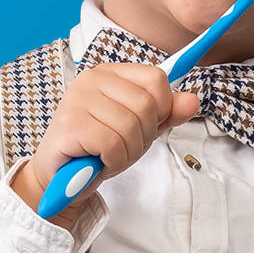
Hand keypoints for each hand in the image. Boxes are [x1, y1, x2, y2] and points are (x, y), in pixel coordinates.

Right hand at [10, 62, 199, 225]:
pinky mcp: (69, 124)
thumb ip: (166, 114)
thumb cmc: (99, 147)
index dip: (160, 109)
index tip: (144, 126)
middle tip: (122, 146)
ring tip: (109, 155)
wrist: (60, 178)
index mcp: (111, 73)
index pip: (157, 79)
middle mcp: (92, 79)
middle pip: (146, 106)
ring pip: (131, 127)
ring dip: (128, 152)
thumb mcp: (140, 128)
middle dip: (143, 137)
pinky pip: (113, 144)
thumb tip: (192, 101)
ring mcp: (78, 99)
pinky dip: (114, 161)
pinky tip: (100, 161)